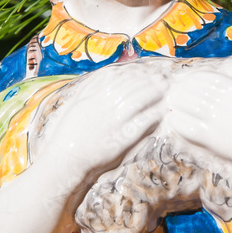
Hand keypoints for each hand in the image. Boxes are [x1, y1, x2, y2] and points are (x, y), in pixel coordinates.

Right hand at [31, 61, 169, 186]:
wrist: (65, 161)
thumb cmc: (71, 132)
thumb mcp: (77, 103)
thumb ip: (93, 86)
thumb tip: (112, 71)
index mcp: (93, 97)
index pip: (120, 78)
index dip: (138, 73)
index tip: (149, 71)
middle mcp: (103, 107)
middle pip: (132, 87)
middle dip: (151, 80)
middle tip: (164, 77)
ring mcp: (112, 123)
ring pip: (138, 102)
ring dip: (155, 93)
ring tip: (166, 89)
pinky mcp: (120, 140)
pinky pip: (141, 123)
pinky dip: (153, 115)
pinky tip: (162, 111)